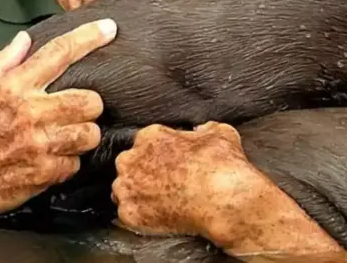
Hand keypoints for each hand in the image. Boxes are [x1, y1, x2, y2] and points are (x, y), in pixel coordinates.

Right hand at [0, 18, 116, 216]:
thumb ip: (0, 62)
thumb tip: (24, 38)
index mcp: (13, 86)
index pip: (59, 53)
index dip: (89, 37)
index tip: (110, 28)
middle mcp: (30, 112)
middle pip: (91, 100)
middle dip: (88, 106)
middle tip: (73, 112)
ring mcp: (39, 144)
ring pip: (90, 134)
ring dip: (81, 136)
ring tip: (63, 138)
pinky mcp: (44, 173)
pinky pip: (75, 164)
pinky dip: (66, 164)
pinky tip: (48, 161)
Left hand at [110, 122, 252, 237]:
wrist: (222, 200)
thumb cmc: (221, 166)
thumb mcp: (222, 134)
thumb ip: (207, 128)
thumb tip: (203, 129)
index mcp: (149, 137)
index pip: (144, 144)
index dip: (158, 156)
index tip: (170, 166)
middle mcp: (131, 159)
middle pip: (129, 166)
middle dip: (142, 174)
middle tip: (164, 185)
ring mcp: (127, 187)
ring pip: (124, 190)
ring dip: (137, 196)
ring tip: (160, 204)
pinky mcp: (129, 213)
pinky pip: (127, 215)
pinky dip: (139, 218)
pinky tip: (156, 219)